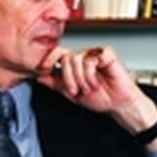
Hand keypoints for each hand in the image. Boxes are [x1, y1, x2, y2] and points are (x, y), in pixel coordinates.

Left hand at [37, 45, 156, 145]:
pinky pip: (89, 59)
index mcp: (75, 62)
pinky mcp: (106, 53)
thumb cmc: (100, 97)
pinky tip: (97, 82)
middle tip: (76, 90)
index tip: (42, 68)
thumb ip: (54, 83)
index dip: (48, 58)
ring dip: (80, 79)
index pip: (57, 52)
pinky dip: (91, 75)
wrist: (119, 105)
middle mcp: (84, 55)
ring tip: (88, 88)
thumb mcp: (70, 93)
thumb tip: (38, 76)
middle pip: (65, 57)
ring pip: (75, 58)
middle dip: (68, 78)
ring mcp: (95, 53)